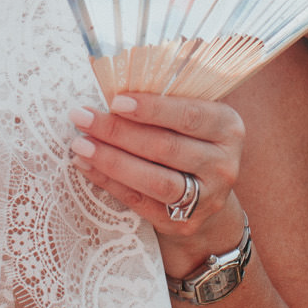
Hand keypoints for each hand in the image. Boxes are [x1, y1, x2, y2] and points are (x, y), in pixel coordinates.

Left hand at [67, 93, 245, 275]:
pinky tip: (87, 166)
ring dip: (112, 161)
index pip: (189, 115)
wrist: (208, 197)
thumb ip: (166, 102)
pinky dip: (110, 183)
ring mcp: (207, 198)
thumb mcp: (192, 117)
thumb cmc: (190, 141)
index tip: (115, 101)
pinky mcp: (185, 222)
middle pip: (166, 147)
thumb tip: (112, 85)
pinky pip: (141, 201)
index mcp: (228, 127)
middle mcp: (223, 164)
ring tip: (80, 145)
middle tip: (82, 118)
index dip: (151, 109)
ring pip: (154, 180)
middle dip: (118, 132)